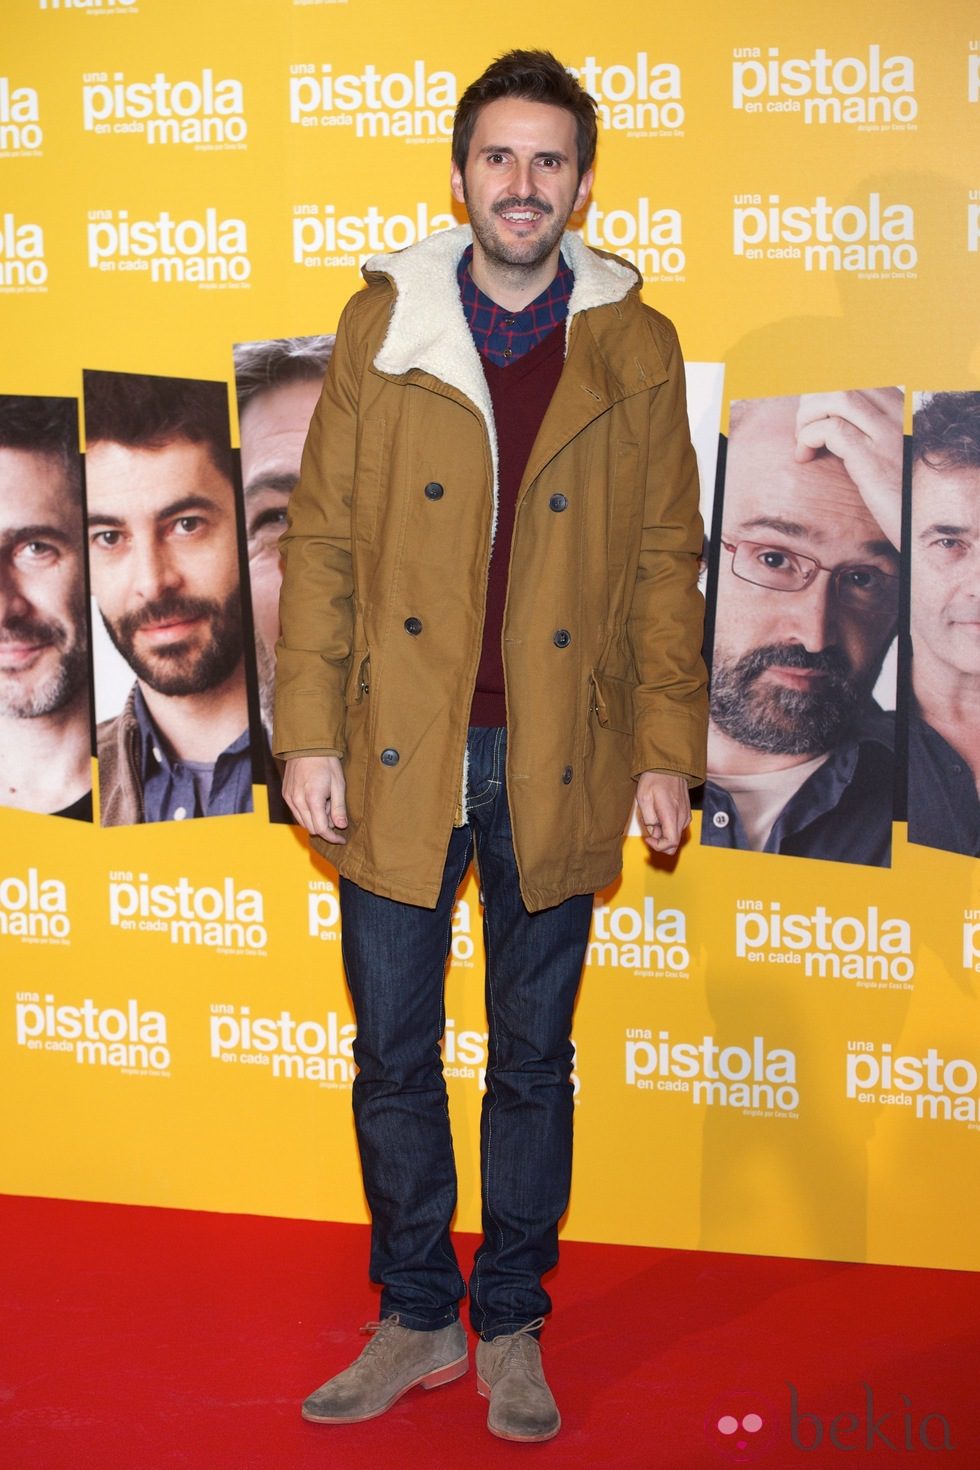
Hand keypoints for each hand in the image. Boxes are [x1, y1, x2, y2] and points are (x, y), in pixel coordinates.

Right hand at [282, 755, 347, 843]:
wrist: (307, 746)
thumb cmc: (326, 763)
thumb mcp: (338, 784)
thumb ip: (338, 808)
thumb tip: (340, 826)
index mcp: (312, 799)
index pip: (321, 829)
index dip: (332, 837)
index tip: (342, 839)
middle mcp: (297, 801)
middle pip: (311, 828)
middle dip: (325, 828)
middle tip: (336, 815)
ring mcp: (289, 798)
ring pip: (302, 822)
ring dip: (316, 820)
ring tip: (326, 805)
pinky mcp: (286, 794)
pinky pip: (296, 812)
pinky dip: (307, 814)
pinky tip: (316, 801)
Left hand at [636, 771, 690, 854]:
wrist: (669, 765)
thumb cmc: (655, 779)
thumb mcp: (643, 798)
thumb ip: (648, 818)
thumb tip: (653, 831)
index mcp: (672, 815)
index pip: (671, 843)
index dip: (658, 846)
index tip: (647, 838)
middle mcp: (682, 817)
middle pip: (675, 844)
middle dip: (660, 843)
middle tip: (648, 833)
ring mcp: (686, 815)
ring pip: (676, 836)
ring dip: (663, 835)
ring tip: (653, 821)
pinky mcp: (686, 813)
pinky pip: (677, 828)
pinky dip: (668, 829)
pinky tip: (659, 818)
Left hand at [794, 388, 902, 548]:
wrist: (925, 524)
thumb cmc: (904, 495)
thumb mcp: (890, 454)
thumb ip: (870, 432)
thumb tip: (831, 424)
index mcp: (901, 409)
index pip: (856, 379)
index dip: (824, 393)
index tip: (812, 418)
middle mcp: (898, 414)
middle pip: (843, 382)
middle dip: (812, 401)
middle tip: (802, 431)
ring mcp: (888, 434)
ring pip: (837, 397)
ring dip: (808, 417)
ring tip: (802, 443)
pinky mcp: (874, 459)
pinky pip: (832, 430)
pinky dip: (808, 438)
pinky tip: (804, 457)